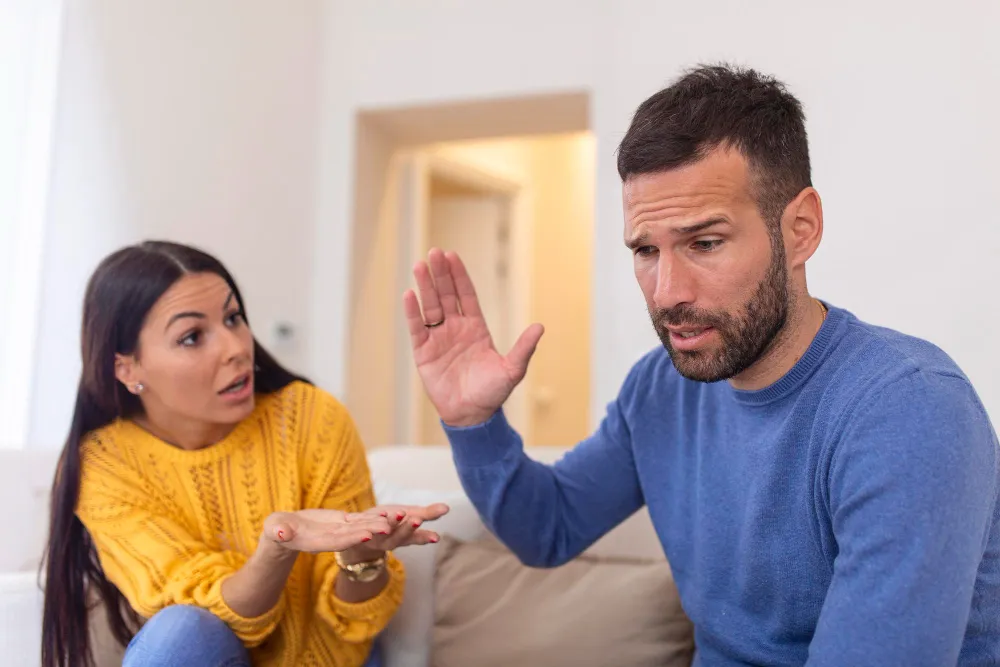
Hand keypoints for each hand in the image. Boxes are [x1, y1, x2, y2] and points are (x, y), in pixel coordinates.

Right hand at [261, 509, 390, 554]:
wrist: (285, 532)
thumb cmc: (277, 530)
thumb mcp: (275, 530)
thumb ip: (278, 532)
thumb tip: (281, 533)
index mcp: (315, 542)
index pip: (335, 541)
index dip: (351, 538)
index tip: (366, 535)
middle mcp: (332, 539)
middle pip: (354, 535)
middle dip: (371, 531)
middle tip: (389, 527)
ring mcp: (339, 531)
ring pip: (361, 526)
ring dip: (378, 523)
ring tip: (395, 518)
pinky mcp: (343, 522)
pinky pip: (360, 519)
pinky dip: (373, 517)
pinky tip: (388, 514)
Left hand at [340, 502, 450, 562]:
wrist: (363, 530)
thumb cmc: (390, 520)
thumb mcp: (410, 514)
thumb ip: (428, 513)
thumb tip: (447, 507)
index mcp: (406, 536)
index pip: (418, 538)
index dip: (426, 537)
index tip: (436, 537)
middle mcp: (394, 540)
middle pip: (403, 537)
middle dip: (409, 529)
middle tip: (417, 519)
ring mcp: (379, 539)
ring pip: (387, 534)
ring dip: (394, 524)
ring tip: (400, 514)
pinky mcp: (366, 535)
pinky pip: (370, 529)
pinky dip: (376, 521)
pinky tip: (381, 513)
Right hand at [403, 248, 543, 426]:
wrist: (472, 415)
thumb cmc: (492, 393)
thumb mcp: (512, 370)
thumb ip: (523, 348)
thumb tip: (539, 327)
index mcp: (475, 328)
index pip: (466, 296)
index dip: (459, 276)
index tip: (452, 256)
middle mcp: (455, 329)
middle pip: (446, 295)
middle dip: (440, 274)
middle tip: (434, 253)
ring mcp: (438, 339)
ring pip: (430, 307)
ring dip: (425, 287)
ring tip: (420, 266)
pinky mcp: (424, 352)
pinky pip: (417, 328)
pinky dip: (413, 312)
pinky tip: (410, 295)